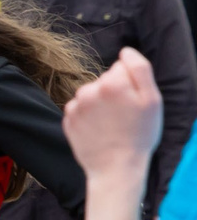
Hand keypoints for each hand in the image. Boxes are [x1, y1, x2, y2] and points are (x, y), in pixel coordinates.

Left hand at [64, 47, 164, 180]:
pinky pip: (81, 109)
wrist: (115, 168)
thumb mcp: (152, 100)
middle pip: (105, 80)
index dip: (131, 83)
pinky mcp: (67, 119)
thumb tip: (125, 51)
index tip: (134, 101)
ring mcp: (75, 105)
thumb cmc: (139, 134)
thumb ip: (139, 69)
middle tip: (125, 116)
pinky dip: (89, 116)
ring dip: (101, 104)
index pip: (121, 67)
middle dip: (115, 92)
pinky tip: (99, 130)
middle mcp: (88, 90)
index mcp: (111, 82)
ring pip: (92, 94)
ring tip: (112, 124)